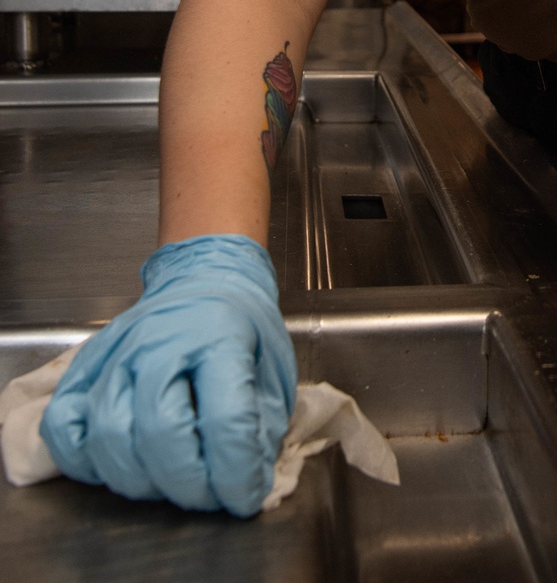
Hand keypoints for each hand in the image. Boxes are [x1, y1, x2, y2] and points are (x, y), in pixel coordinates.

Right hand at [40, 235, 296, 516]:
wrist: (204, 279)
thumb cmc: (241, 328)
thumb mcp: (273, 368)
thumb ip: (262, 427)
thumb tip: (246, 484)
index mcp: (220, 334)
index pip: (226, 417)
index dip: (236, 472)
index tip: (244, 496)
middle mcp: (162, 340)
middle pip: (160, 430)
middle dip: (187, 483)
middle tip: (206, 495)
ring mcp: (116, 352)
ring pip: (108, 434)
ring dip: (140, 479)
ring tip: (168, 482)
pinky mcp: (84, 367)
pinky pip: (63, 425)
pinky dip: (83, 461)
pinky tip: (118, 464)